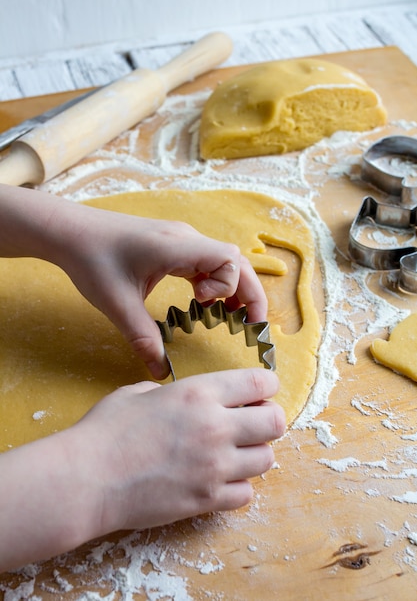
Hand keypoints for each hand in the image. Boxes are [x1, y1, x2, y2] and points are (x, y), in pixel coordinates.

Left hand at [0, 185, 267, 378]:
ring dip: (233, 286)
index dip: (229, 285)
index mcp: (177, 247)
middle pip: (235, 260)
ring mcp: (180, 239)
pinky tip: (205, 301)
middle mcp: (185, 238)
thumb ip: (142, 338)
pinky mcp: (172, 245)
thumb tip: (159, 371)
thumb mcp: (117, 304)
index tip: (203, 304)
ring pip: (223, 260)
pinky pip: (206, 261)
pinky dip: (214, 281)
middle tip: (254, 323)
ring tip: (235, 315)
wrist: (71, 232)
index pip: (228, 259)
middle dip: (249, 291)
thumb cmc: (92, 260)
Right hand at [73, 368, 284, 532]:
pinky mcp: (207, 499)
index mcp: (199, 393)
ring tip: (232, 454)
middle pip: (275, 422)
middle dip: (268, 420)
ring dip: (253, 454)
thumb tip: (183, 399)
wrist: (87, 478)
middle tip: (251, 424)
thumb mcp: (138, 394)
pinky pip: (245, 493)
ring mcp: (214, 466)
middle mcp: (215, 426)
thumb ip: (170, 392)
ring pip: (266, 460)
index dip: (266, 385)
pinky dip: (236, 487)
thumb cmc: (105, 430)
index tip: (260, 391)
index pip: (260, 382)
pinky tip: (217, 480)